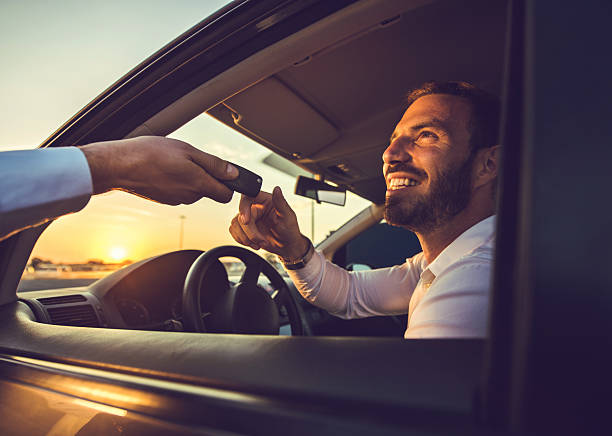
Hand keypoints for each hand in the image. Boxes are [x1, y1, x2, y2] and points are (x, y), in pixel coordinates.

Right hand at [80, 136, 237, 203]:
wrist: (119, 166)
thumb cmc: (151, 154)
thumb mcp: (187, 151)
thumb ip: (214, 164)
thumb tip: (234, 174)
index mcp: (198, 185)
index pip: (226, 195)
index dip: (229, 184)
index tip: (224, 172)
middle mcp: (189, 197)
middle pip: (210, 191)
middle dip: (208, 177)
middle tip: (193, 158)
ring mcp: (176, 200)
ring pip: (194, 190)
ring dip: (191, 177)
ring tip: (175, 160)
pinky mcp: (164, 199)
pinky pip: (179, 191)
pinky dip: (177, 180)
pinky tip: (165, 168)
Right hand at [229, 186, 307, 258]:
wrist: (286, 246)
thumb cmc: (289, 231)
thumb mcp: (288, 217)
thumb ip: (281, 202)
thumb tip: (277, 189)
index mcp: (265, 200)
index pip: (248, 197)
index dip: (244, 208)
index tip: (246, 221)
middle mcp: (255, 207)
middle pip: (241, 215)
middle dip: (250, 232)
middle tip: (261, 240)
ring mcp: (249, 218)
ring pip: (236, 224)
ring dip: (246, 238)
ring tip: (260, 242)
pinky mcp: (244, 228)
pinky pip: (234, 231)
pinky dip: (242, 240)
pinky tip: (253, 243)